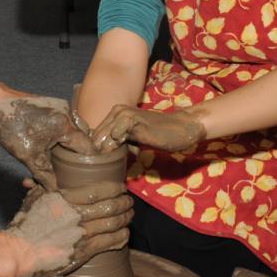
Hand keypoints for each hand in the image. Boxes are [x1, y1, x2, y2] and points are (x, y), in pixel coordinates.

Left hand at [0, 95, 86, 188]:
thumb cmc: (10, 126)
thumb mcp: (28, 156)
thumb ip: (44, 174)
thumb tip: (55, 190)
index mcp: (66, 125)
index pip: (87, 148)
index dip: (86, 166)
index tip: (81, 179)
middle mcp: (67, 115)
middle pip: (78, 143)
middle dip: (70, 161)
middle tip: (63, 175)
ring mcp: (60, 109)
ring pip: (68, 136)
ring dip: (60, 153)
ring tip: (48, 166)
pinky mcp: (51, 109)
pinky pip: (59, 128)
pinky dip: (54, 142)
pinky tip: (42, 152)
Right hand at [7, 183, 132, 276]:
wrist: (20, 252)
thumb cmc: (26, 223)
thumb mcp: (35, 198)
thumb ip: (44, 184)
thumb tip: (44, 174)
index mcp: (65, 199)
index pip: (98, 191)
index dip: (114, 188)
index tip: (121, 187)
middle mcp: (76, 216)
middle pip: (110, 207)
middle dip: (124, 204)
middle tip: (129, 202)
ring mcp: (81, 235)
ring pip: (113, 224)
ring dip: (125, 219)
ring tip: (129, 215)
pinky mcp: (83, 252)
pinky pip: (109, 243)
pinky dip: (121, 237)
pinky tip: (124, 234)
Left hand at [90, 103, 204, 153]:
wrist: (180, 128)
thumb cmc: (158, 134)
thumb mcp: (134, 138)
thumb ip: (119, 143)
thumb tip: (102, 157)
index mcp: (115, 113)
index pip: (95, 135)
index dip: (96, 150)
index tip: (102, 162)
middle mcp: (116, 111)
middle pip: (95, 137)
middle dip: (99, 153)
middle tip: (108, 165)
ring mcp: (123, 114)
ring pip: (103, 138)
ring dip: (108, 152)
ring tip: (118, 160)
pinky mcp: (132, 120)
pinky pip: (115, 137)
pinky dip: (118, 148)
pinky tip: (131, 152)